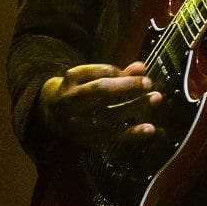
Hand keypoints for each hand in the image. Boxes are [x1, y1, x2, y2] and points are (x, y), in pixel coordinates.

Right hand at [38, 62, 161, 145]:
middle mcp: (72, 100)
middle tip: (148, 82)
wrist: (51, 114)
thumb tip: (141, 67)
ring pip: (109, 114)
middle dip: (127, 86)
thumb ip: (116, 72)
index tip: (138, 73)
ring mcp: (78, 121)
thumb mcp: (89, 77)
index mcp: (72, 79)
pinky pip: (113, 136)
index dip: (121, 73)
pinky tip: (150, 129)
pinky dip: (132, 133)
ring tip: (155, 99)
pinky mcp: (87, 138)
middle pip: (101, 91)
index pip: (99, 72)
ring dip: (135, 107)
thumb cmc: (78, 90)